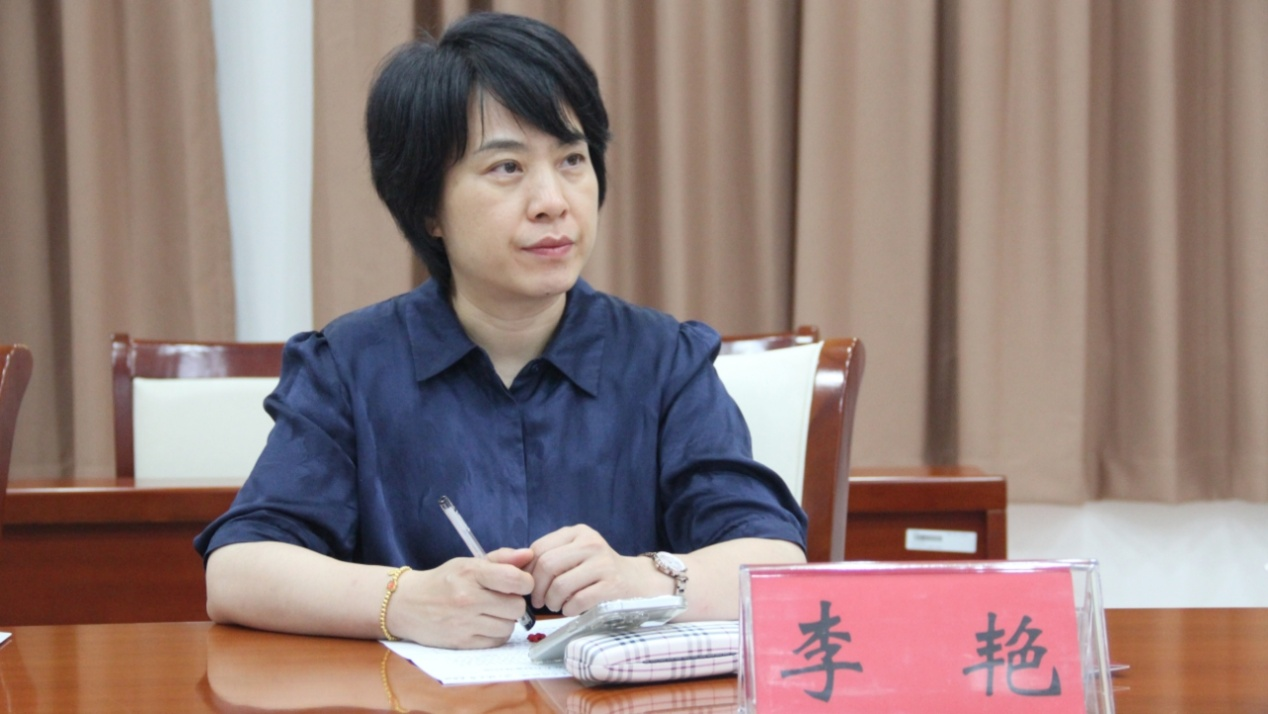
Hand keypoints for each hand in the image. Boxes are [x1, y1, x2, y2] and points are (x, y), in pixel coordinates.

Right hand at [388, 547, 533, 648]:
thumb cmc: (443, 581)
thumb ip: (501, 559)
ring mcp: (464, 623)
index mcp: (471, 573)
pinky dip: (496, 634)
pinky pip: (496, 642)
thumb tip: (529, 556)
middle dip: (515, 603)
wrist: (407, 604)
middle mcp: (468, 598)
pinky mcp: (461, 642)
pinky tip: (484, 624)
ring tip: (492, 612)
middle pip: (517, 607)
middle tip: (502, 599)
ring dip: (506, 620)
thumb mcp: (468, 563)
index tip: (519, 583)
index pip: (515, 580)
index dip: (525, 582)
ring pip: (509, 627)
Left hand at [528, 525, 659, 615]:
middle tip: (537, 601)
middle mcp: (591, 543)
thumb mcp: (576, 553)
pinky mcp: (612, 586)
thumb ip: (550, 556)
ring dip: (552, 601)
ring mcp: (603, 564)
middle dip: (536, 589)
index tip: (527, 586)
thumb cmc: (597, 570)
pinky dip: (568, 609)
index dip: (527, 571)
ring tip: (555, 605)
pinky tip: (570, 609)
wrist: (637, 581)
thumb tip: (516, 570)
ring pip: (560, 585)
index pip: (539, 548)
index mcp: (578, 532)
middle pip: (547, 565)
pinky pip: (578, 600)